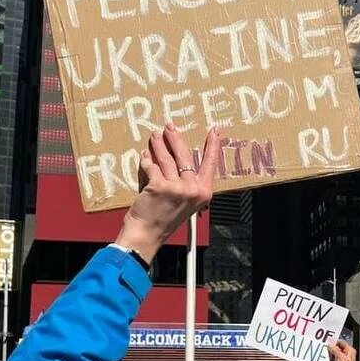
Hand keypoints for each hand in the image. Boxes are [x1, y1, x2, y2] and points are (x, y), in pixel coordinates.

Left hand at [117, 125, 218, 263]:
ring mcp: (177, 187)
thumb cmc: (163, 219)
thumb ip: (185, 182)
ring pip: (166, 158)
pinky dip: (146, 161)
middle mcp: (193, 189)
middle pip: (185, 156)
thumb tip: (175, 157)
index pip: (210, 164)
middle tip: (169, 127)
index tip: (214, 131)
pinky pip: (152, 166)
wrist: (147, 234)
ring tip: (154, 137)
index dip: (212, 146)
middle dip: (175, 138)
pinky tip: (145, 156)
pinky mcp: (159, 185)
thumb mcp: (184, 201)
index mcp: (203, 193)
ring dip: (158, 145)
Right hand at [328, 341, 356, 360]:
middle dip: (333, 349)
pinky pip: (337, 358)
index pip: (342, 342)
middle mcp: (349, 353)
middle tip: (328, 349)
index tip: (329, 343)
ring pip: (337, 353)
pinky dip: (333, 358)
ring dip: (332, 354)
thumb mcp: (339, 356)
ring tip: (329, 355)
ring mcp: (346, 358)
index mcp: (350, 350)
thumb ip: (334, 349)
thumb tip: (330, 345)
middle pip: (339, 348)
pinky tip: (331, 360)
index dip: (335, 342)